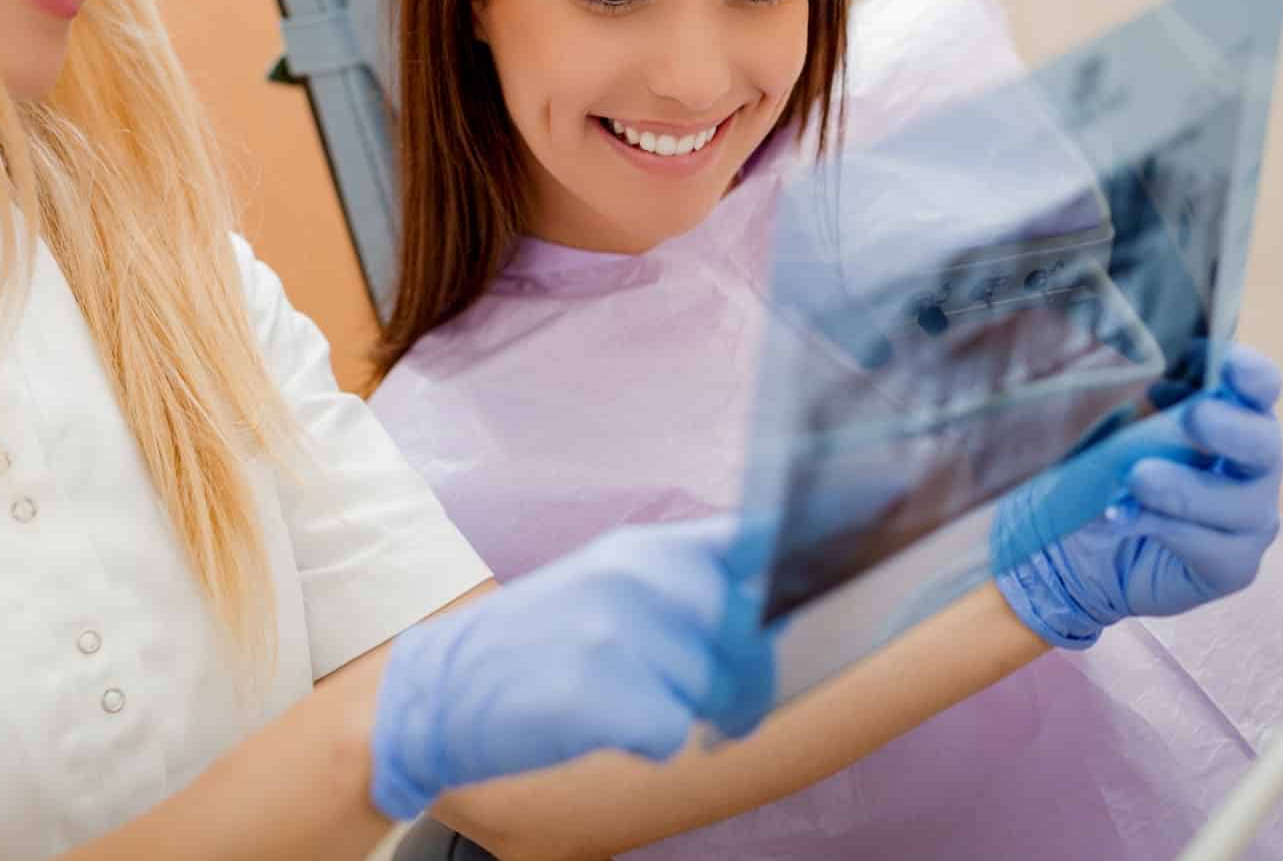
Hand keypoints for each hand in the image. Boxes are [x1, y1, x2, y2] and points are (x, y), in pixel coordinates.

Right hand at [367, 516, 775, 820]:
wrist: (441, 688)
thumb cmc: (536, 642)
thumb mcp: (606, 583)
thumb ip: (684, 584)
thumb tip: (773, 605)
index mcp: (644, 549)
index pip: (755, 542)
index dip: (806, 560)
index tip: (842, 567)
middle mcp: (637, 580)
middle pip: (749, 634)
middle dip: (747, 680)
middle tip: (726, 709)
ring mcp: (618, 636)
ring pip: (712, 690)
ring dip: (687, 711)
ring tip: (632, 703)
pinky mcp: (601, 695)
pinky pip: (670, 732)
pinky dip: (647, 741)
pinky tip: (605, 723)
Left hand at [995, 344, 1282, 646]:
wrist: (1079, 543)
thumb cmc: (1109, 471)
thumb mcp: (1121, 428)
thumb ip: (1148, 402)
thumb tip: (1151, 373)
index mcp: (1233, 417)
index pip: (1260, 389)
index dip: (1253, 374)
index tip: (1229, 362)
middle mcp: (1253, 467)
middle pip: (1264, 445)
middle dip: (1232, 428)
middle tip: (1195, 417)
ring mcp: (1250, 519)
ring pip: (1240, 504)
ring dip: (1186, 488)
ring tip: (1136, 477)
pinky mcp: (1233, 566)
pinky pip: (1212, 548)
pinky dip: (1164, 526)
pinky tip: (1121, 515)